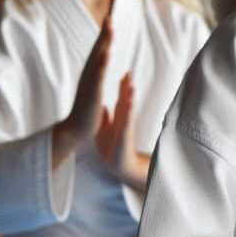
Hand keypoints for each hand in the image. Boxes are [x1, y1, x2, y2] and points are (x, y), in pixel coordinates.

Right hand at [54, 17, 112, 150]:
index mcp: (92, 75)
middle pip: (98, 50)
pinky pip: (98, 76)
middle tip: (110, 17)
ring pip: (98, 59)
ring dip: (104, 43)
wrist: (76, 130)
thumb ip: (97, 76)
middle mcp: (89, 75)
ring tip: (110, 28)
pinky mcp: (92, 93)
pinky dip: (102, 63)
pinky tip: (107, 53)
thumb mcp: (95, 89)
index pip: (99, 52)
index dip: (105, 36)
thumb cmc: (87, 110)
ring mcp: (90, 83)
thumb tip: (101, 66)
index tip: (110, 20)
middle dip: (104, 34)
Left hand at [95, 73, 148, 190]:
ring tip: (132, 85)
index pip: (122, 98)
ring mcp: (126, 126)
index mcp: (120, 117)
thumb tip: (104, 106)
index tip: (125, 73)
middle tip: (129, 72)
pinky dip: (129, 111)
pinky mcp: (125, 134)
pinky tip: (130, 103)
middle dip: (127, 86)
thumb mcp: (106, 129)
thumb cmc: (112, 147)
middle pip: (126, 99)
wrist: (119, 164)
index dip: (123, 86)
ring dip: (130, 97)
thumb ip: (107, 117)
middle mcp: (124, 119)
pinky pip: (127, 121)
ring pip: (128, 108)